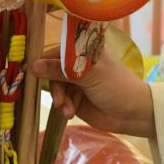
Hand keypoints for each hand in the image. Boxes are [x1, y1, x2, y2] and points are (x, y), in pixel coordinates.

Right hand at [32, 45, 156, 138]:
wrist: (132, 114)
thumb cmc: (116, 86)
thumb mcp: (89, 75)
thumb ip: (61, 70)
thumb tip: (33, 65)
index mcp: (86, 49)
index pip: (59, 49)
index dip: (45, 59)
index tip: (31, 70)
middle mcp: (79, 62)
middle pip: (53, 70)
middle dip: (54, 86)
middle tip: (59, 100)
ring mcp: (77, 81)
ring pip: (55, 87)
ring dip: (60, 99)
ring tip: (68, 109)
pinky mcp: (75, 98)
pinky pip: (61, 100)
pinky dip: (64, 107)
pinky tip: (71, 113)